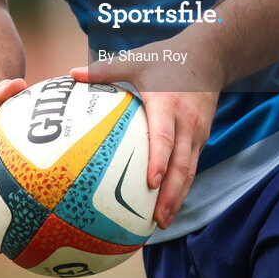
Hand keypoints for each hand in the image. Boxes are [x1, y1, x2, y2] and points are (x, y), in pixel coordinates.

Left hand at [70, 39, 221, 230]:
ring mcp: (197, 132)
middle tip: (156, 219)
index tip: (150, 183)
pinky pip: (192, 165)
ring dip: (178, 197)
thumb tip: (71, 74)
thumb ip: (105, 70)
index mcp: (168, 104)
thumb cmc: (167, 59)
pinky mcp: (201, 138)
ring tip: (162, 221)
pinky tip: (169, 204)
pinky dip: (182, 186)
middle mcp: (186, 122)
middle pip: (182, 164)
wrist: (207, 55)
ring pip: (190, 170)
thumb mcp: (137, 60)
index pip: (165, 136)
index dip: (159, 160)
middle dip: (171, 194)